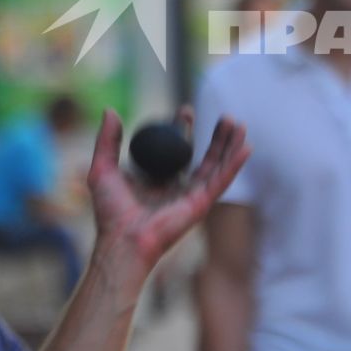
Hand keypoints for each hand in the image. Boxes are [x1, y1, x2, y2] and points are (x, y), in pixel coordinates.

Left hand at [87, 109, 249, 272]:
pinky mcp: (201, 204)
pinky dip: (234, 164)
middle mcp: (179, 187)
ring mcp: (192, 196)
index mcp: (160, 179)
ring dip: (230, 145)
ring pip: (218, 165)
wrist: (122, 238)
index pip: (178, 150)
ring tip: (238, 123)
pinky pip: (222, 180)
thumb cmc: (111, 211)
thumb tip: (110, 111)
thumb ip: (107, 140)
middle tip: (222, 116)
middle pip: (204, 156)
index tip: (186, 112)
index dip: (184, 129)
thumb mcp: (103, 168)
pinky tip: (246, 147)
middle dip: (216, 136)